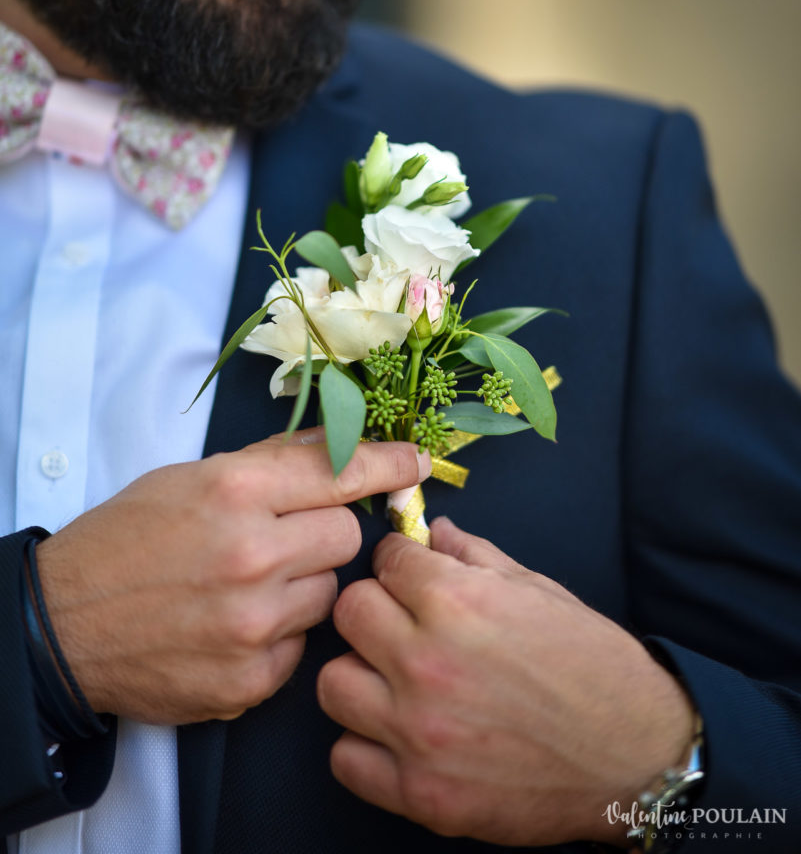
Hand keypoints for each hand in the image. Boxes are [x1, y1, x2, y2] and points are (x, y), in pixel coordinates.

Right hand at [35, 429, 428, 724]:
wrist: (63, 626)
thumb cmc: (126, 540)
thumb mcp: (191, 477)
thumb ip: (272, 462)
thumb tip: (341, 443)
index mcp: (235, 492)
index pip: (339, 471)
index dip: (386, 464)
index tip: (416, 462)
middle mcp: (251, 555)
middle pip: (347, 538)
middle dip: (326, 535)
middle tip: (284, 539)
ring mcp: (253, 623)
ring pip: (331, 594)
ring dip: (305, 586)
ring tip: (251, 586)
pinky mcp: (250, 679)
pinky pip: (302, 645)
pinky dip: (281, 635)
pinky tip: (236, 626)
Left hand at [317, 516, 695, 846]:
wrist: (637, 757)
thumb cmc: (593, 666)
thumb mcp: (539, 590)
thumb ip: (473, 556)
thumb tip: (430, 533)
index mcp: (459, 602)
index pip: (384, 560)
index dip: (400, 564)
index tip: (411, 576)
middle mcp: (428, 663)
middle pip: (348, 612)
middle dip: (374, 609)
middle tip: (402, 624)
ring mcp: (419, 733)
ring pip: (333, 683)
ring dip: (362, 676)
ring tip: (396, 681)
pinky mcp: (421, 794)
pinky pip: (346, 758)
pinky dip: (365, 745)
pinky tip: (398, 734)